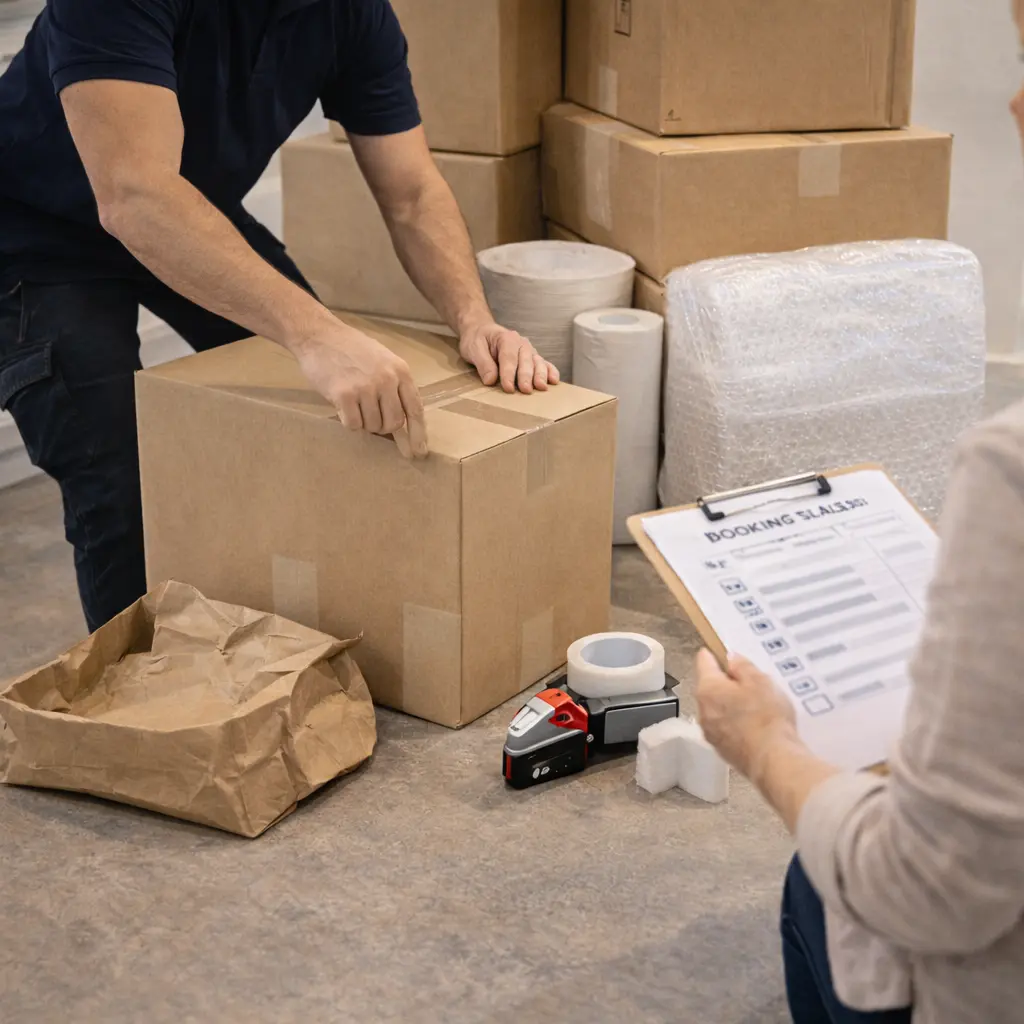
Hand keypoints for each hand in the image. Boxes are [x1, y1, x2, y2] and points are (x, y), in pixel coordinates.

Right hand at [294, 322, 427, 457]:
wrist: (320, 336)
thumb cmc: (352, 350)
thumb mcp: (383, 361)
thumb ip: (395, 388)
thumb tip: (405, 425)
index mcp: (400, 371)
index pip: (415, 409)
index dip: (418, 434)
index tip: (419, 452)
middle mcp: (387, 380)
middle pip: (394, 423)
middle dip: (383, 428)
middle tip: (370, 417)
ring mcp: (366, 388)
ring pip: (373, 426)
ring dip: (363, 422)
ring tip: (354, 403)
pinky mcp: (344, 395)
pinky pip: (353, 424)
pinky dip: (348, 421)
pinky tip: (342, 406)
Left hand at [459, 321, 559, 393]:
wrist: (481, 330)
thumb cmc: (477, 339)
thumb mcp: (473, 348)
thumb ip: (483, 363)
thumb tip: (491, 380)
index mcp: (506, 338)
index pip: (508, 357)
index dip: (508, 374)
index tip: (508, 388)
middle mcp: (521, 343)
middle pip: (526, 360)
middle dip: (526, 376)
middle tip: (526, 390)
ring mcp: (528, 351)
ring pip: (537, 362)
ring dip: (540, 375)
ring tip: (541, 387)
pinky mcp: (532, 358)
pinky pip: (544, 364)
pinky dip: (550, 371)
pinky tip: (554, 380)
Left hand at [695, 650, 799, 778]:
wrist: (773, 761)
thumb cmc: (767, 716)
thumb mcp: (760, 681)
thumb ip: (742, 666)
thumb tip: (730, 659)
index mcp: (708, 688)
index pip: (703, 662)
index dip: (712, 654)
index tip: (720, 652)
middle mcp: (702, 710)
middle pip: (709, 687)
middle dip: (725, 682)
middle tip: (748, 681)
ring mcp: (710, 732)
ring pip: (716, 709)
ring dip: (729, 704)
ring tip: (754, 704)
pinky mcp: (721, 749)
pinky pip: (724, 727)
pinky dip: (734, 723)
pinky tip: (753, 725)